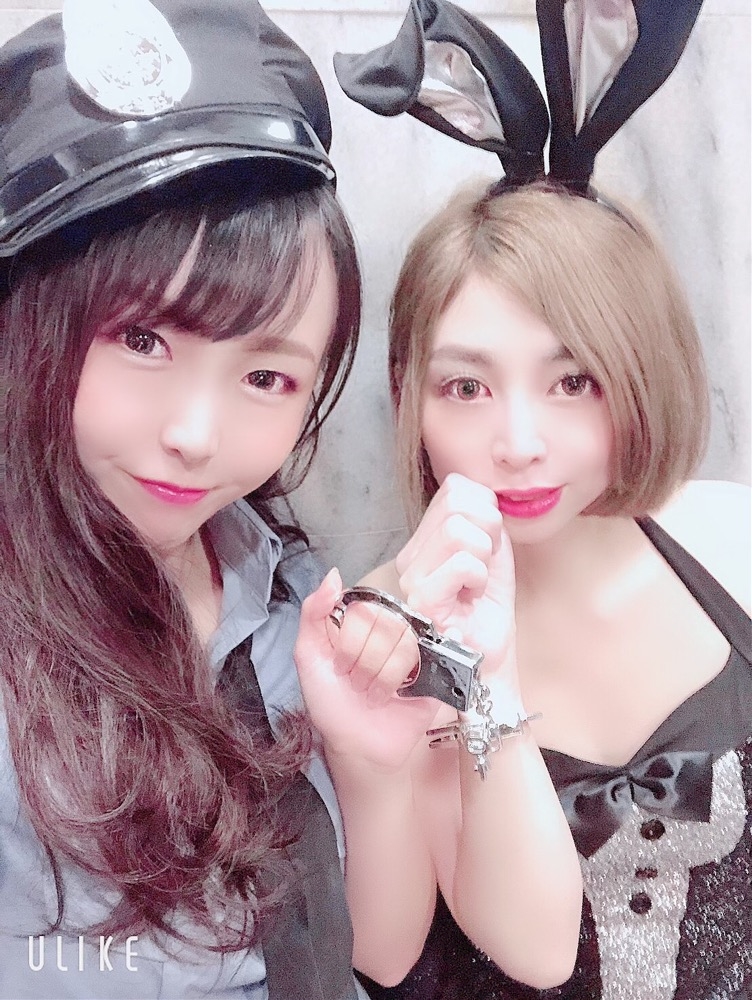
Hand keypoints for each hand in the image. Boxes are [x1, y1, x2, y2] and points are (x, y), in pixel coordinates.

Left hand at [295, 569, 441, 771]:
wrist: (356, 746)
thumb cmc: (331, 704)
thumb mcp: (308, 656)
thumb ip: (313, 613)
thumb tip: (333, 576)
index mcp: (361, 624)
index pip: (364, 609)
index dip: (349, 640)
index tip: (338, 664)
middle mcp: (389, 633)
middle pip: (386, 624)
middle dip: (363, 662)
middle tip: (355, 682)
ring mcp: (413, 652)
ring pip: (405, 644)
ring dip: (381, 678)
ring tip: (373, 693)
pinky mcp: (434, 673)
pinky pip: (430, 659)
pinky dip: (405, 680)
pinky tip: (397, 693)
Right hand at [396, 474, 515, 672]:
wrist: (489, 652)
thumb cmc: (488, 602)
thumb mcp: (490, 547)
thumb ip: (481, 512)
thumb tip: (472, 486)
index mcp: (424, 537)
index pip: (455, 488)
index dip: (486, 510)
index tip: (488, 544)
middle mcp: (410, 554)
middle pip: (457, 503)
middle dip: (489, 529)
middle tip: (485, 563)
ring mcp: (412, 576)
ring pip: (459, 530)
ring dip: (484, 558)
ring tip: (476, 582)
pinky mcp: (421, 599)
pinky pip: (464, 562)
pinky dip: (480, 577)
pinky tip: (472, 596)